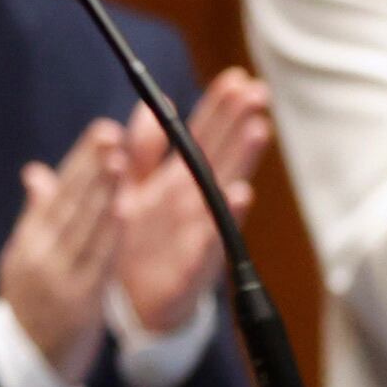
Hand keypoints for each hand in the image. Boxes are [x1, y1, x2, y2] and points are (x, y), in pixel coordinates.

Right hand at [0, 118, 124, 374]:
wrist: (25, 369)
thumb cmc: (35, 311)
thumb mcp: (26, 262)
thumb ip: (39, 216)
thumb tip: (37, 174)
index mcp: (29, 242)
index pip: (56, 193)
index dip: (81, 161)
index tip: (102, 132)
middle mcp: (40, 255)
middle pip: (69, 203)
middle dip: (93, 166)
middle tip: (111, 133)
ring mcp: (58, 277)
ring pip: (83, 227)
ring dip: (102, 191)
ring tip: (118, 159)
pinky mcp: (78, 301)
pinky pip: (96, 260)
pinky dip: (109, 233)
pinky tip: (122, 209)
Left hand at [112, 69, 269, 336]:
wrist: (127, 308)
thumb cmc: (136, 245)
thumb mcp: (132, 189)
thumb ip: (141, 150)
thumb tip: (149, 104)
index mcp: (174, 183)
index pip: (200, 137)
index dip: (218, 108)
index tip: (236, 78)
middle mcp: (191, 204)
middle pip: (219, 155)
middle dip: (238, 122)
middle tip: (258, 91)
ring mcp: (195, 233)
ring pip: (221, 190)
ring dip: (241, 160)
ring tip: (257, 128)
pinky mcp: (192, 266)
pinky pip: (209, 240)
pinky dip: (224, 218)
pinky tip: (241, 194)